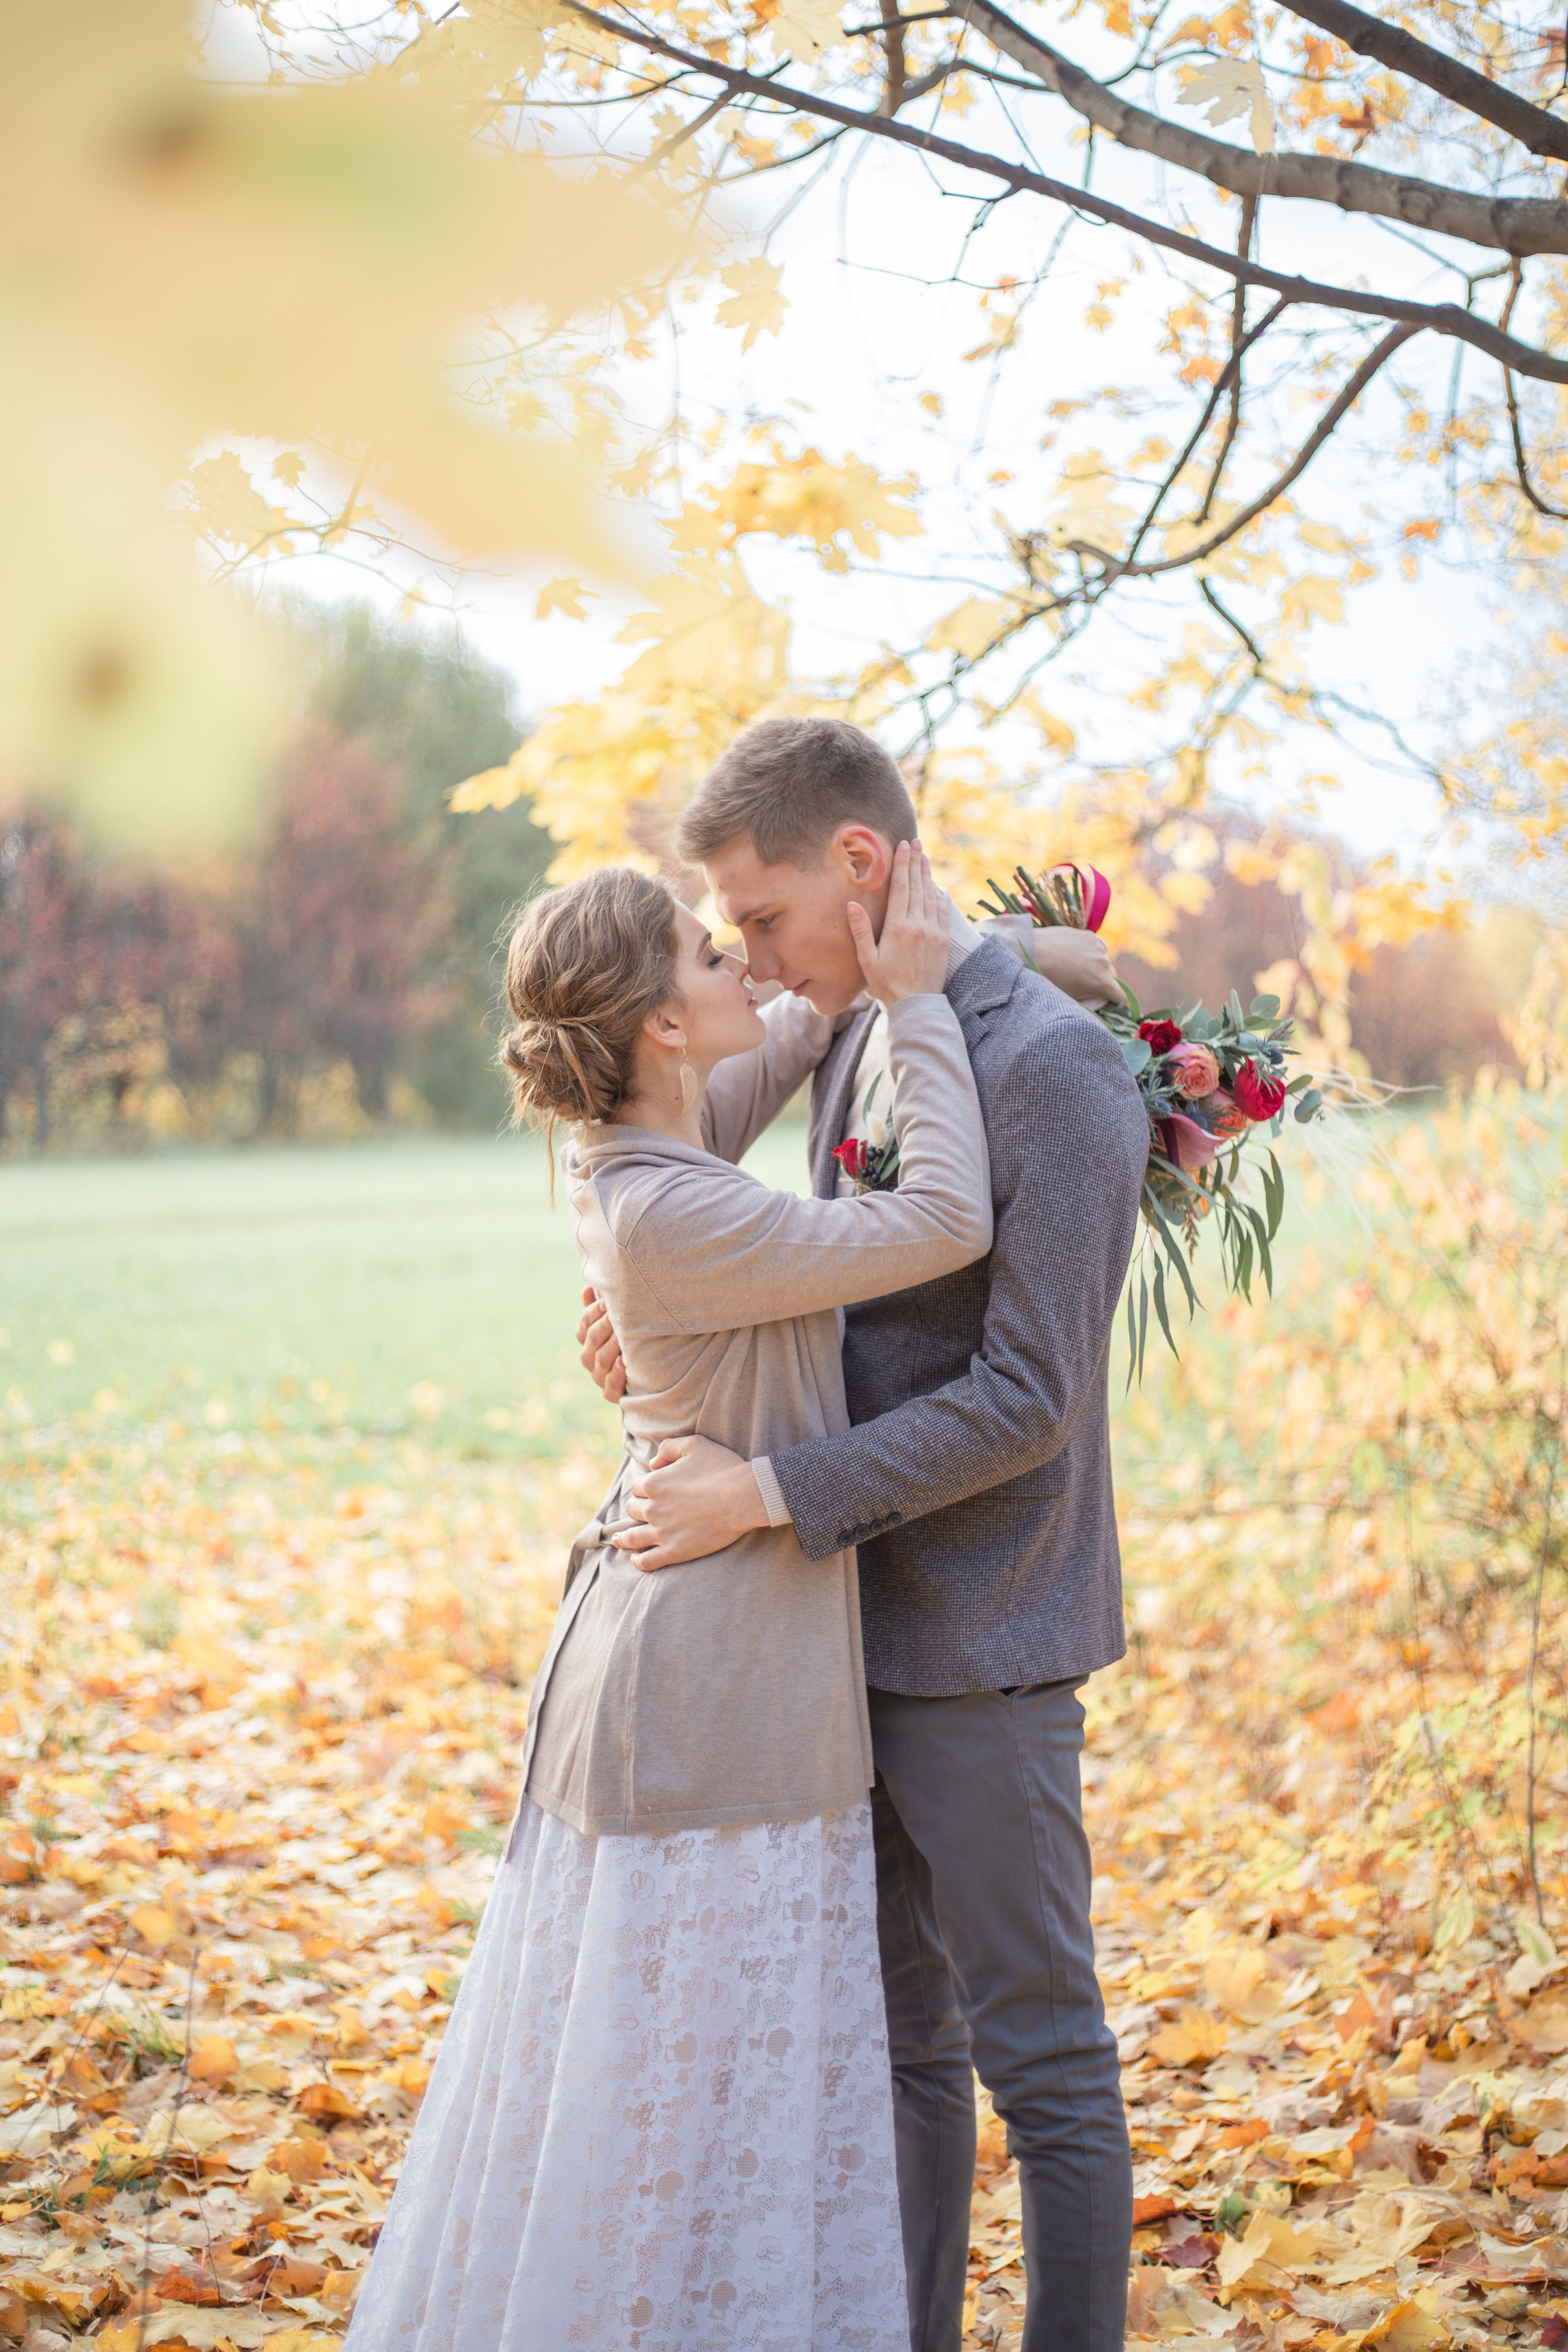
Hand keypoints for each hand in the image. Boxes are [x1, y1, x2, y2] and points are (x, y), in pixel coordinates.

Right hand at [576, 1285, 625, 1403]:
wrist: (650, 1376)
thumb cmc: (631, 1341)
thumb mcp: (617, 1323)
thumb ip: (600, 1307)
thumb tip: (587, 1288)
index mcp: (587, 1340)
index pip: (584, 1324)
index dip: (593, 1312)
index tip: (607, 1301)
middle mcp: (590, 1359)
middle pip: (592, 1339)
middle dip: (604, 1325)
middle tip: (617, 1314)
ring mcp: (599, 1377)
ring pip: (600, 1361)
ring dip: (611, 1347)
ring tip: (622, 1336)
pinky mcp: (612, 1394)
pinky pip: (611, 1387)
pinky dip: (616, 1375)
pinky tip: (623, 1363)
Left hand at [610, 1435, 768, 1570]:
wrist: (743, 1497)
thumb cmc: (722, 1468)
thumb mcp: (694, 1444)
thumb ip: (668, 1448)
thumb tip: (652, 1463)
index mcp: (654, 1483)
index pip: (636, 1487)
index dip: (644, 1487)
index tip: (651, 1491)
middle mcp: (653, 1509)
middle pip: (633, 1510)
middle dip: (636, 1510)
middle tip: (641, 1513)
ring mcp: (663, 1532)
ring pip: (633, 1537)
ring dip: (624, 1538)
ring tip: (619, 1541)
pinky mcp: (675, 1551)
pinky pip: (648, 1561)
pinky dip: (638, 1561)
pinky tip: (636, 1560)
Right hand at [848, 839, 947, 1006]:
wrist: (917, 1004)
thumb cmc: (886, 984)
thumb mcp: (867, 960)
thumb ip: (860, 931)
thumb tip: (852, 905)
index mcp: (898, 927)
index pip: (901, 887)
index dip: (902, 864)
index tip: (903, 846)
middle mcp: (918, 924)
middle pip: (918, 885)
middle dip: (916, 861)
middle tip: (916, 842)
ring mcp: (933, 931)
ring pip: (931, 894)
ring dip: (927, 874)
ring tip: (924, 857)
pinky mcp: (943, 939)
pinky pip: (941, 910)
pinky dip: (937, 893)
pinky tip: (934, 885)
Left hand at [1026, 926, 1118, 1005]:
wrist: (1032, 952)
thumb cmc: (1048, 980)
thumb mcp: (1069, 998)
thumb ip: (1089, 1001)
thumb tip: (1099, 1003)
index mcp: (1102, 983)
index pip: (1121, 995)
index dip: (1118, 1000)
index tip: (1112, 1002)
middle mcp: (1105, 964)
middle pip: (1112, 977)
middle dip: (1103, 982)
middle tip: (1085, 984)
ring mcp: (1098, 948)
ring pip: (1103, 960)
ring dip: (1095, 965)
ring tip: (1075, 966)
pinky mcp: (1090, 936)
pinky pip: (1097, 947)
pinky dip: (1091, 951)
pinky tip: (1075, 953)